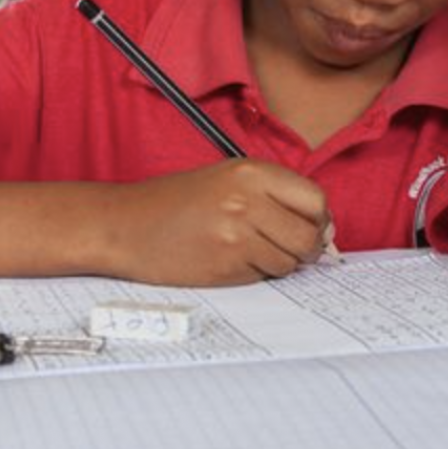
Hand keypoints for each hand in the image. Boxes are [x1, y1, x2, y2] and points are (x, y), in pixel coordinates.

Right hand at [97, 160, 331, 285]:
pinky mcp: (225, 266)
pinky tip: (230, 259)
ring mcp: (237, 235)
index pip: (315, 199)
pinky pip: (263, 276)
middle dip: (307, 248)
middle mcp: (248, 200)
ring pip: (289, 262)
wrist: (126, 224)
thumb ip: (272, 195)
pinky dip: (255, 273)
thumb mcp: (227, 179)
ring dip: (279, 263)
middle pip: (309, 235)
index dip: (319, 219)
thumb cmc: (176, 201)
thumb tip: (321, 226)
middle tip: (294, 249)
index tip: (314, 227)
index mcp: (252, 171)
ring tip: (250, 250)